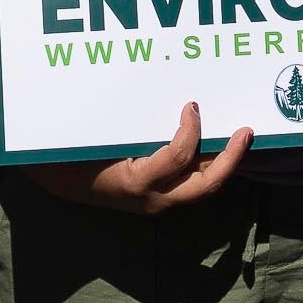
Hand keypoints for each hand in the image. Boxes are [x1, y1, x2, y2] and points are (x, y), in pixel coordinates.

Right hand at [24, 101, 253, 212]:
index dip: (191, 130)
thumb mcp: (98, 136)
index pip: (177, 157)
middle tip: (246, 131)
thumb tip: (171, 100)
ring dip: (224, 163)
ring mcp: (158, 202)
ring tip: (239, 139)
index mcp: (136, 182)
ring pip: (202, 187)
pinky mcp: (159, 198)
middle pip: (205, 185)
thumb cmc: (73, 153)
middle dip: (231, 159)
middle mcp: (153, 199)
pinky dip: (207, 166)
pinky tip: (215, 147)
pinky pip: (191, 184)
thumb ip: (132, 123)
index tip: (192, 105)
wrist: (56, 182)